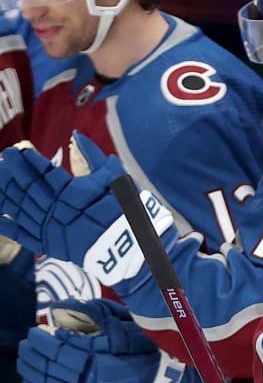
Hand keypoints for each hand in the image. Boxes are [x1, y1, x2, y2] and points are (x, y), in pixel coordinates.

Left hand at [0, 133, 174, 288]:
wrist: (131, 247)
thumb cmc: (126, 210)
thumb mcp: (115, 179)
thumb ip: (94, 156)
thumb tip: (77, 135)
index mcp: (72, 192)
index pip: (43, 172)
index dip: (28, 160)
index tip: (17, 149)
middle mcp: (56, 209)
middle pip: (28, 188)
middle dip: (13, 171)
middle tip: (4, 158)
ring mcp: (50, 228)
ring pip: (20, 208)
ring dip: (6, 193)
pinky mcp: (49, 245)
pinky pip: (21, 235)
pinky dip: (7, 225)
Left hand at [18, 299, 191, 382]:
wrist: (160, 376)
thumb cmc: (142, 344)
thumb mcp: (125, 322)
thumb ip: (95, 312)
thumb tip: (61, 306)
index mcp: (106, 354)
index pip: (67, 346)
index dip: (49, 339)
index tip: (40, 328)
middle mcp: (96, 375)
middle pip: (56, 363)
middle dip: (37, 351)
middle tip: (29, 338)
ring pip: (51, 382)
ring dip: (34, 368)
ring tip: (27, 355)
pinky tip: (33, 377)